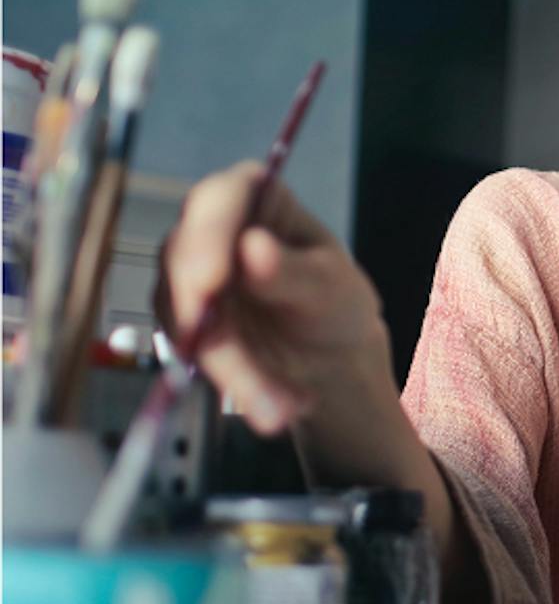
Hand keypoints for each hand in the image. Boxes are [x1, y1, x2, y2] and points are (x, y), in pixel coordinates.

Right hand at [156, 161, 391, 435]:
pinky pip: (188, 353)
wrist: (328, 355)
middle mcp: (209, 229)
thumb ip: (291, 271)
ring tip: (278, 407)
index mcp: (253, 196)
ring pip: (182, 316)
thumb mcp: (329, 285)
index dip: (206, 237)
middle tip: (237, 367)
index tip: (211, 282)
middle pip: (184, 260)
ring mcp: (188, 275)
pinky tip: (270, 406)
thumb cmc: (334, 301)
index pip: (217, 199)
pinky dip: (229, 384)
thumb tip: (253, 249)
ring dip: (228, 368)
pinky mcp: (180, 321)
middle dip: (210, 320)